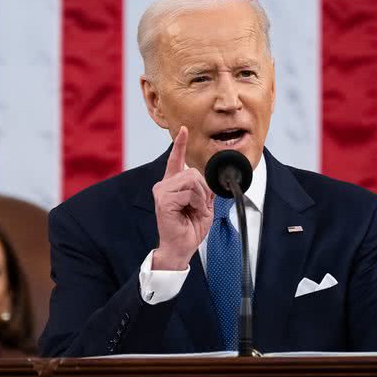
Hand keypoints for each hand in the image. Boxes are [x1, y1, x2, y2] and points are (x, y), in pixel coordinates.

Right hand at [152, 126, 213, 269]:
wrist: (181, 247)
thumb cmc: (190, 229)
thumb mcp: (204, 206)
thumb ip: (207, 190)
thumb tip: (214, 179)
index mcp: (174, 184)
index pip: (176, 159)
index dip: (180, 144)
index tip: (184, 129)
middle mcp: (165, 185)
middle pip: (193, 172)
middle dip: (204, 190)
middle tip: (199, 207)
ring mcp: (162, 191)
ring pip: (192, 180)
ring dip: (200, 197)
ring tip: (193, 210)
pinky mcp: (163, 199)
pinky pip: (189, 192)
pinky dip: (196, 203)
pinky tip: (189, 212)